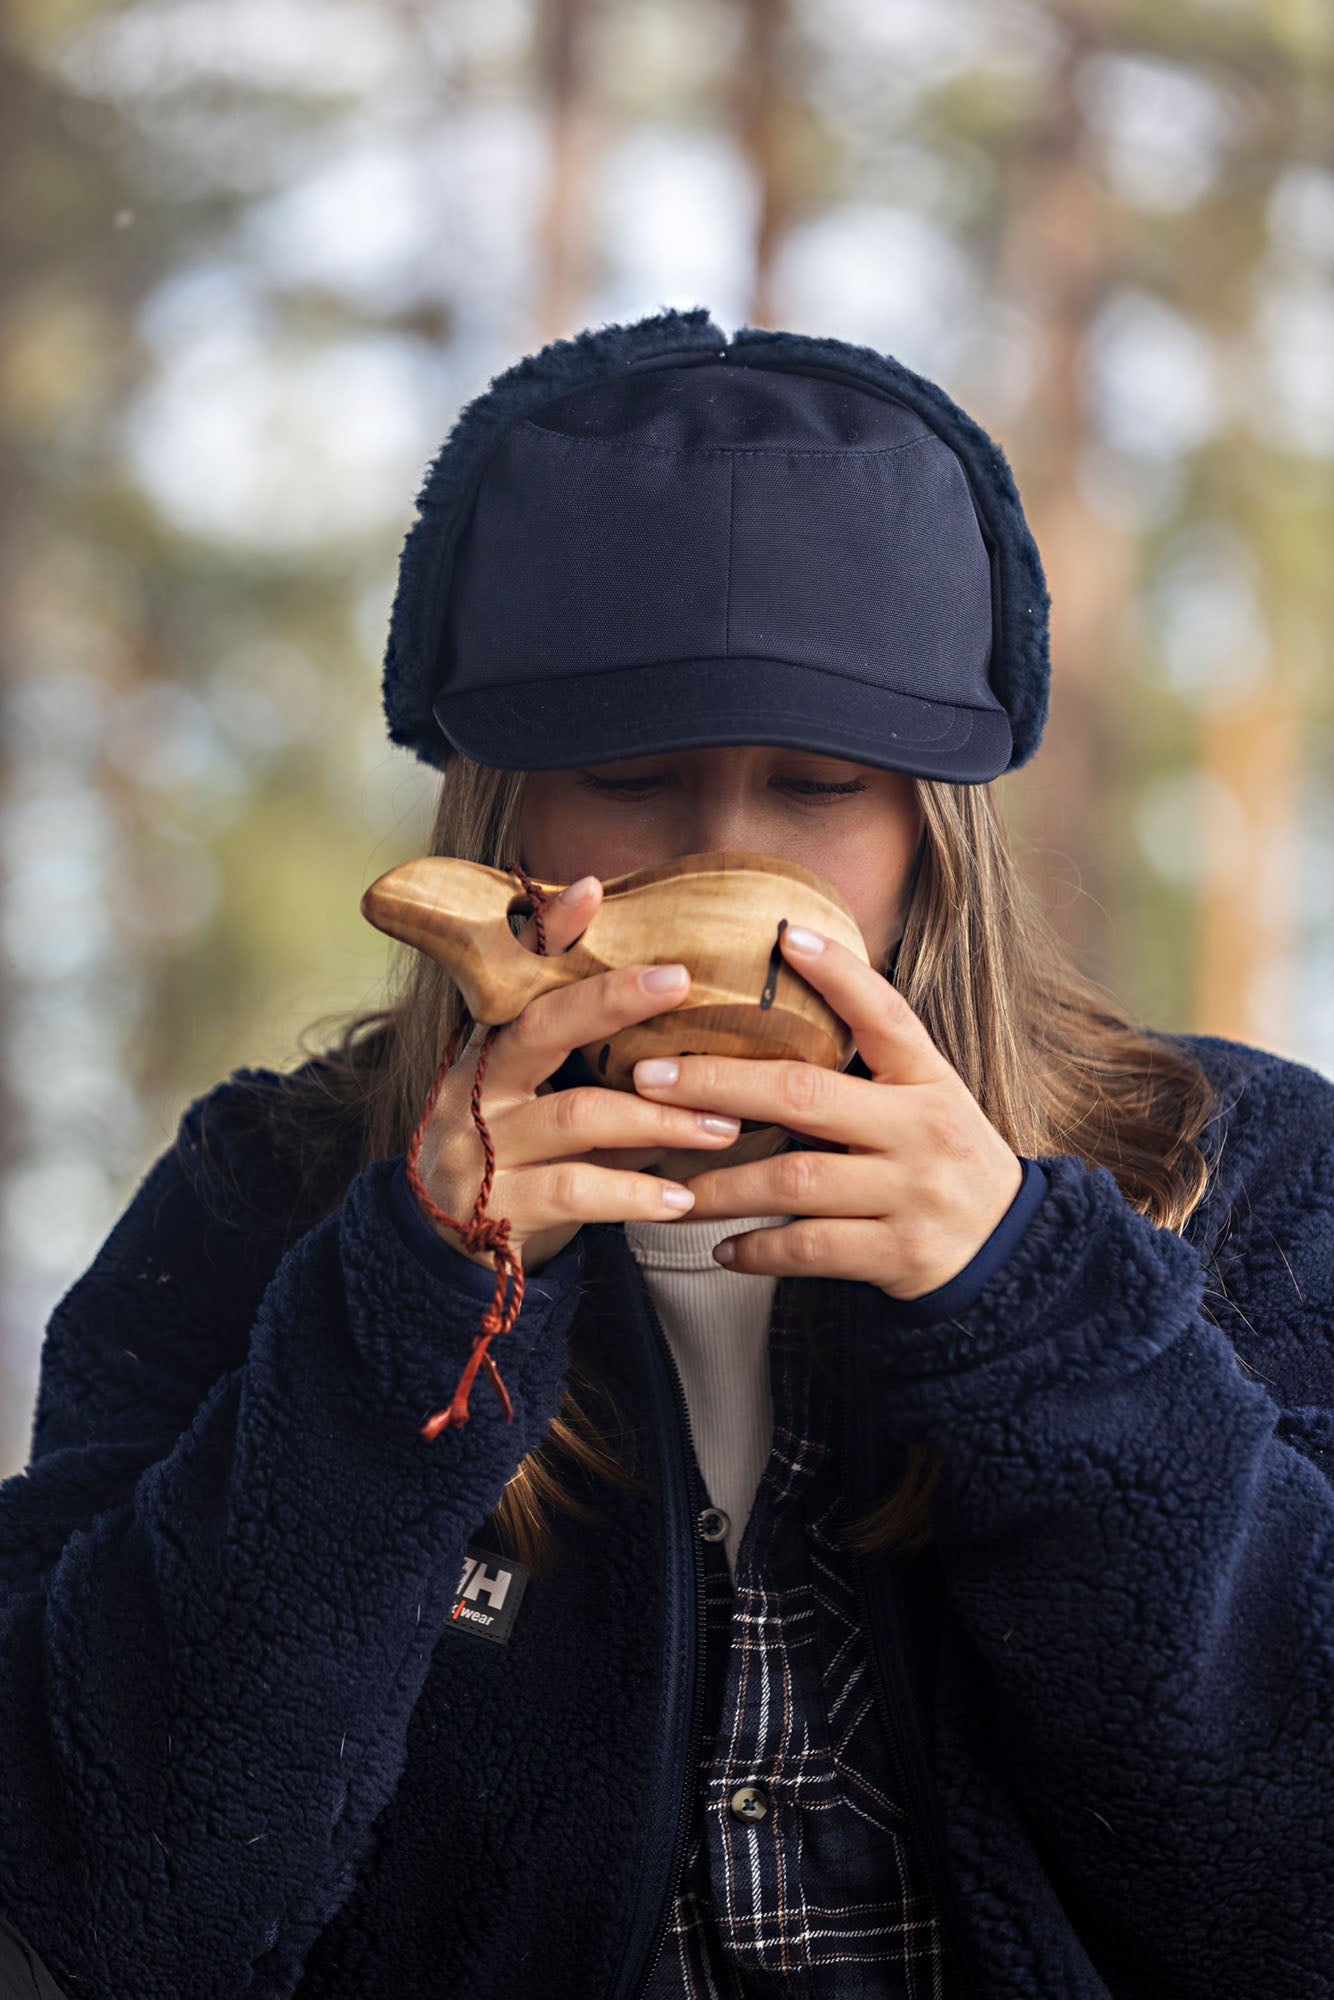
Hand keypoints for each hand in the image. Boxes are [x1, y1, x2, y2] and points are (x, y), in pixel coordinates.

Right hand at [413, 877, 743, 1273]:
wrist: (446, 1253)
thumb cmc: (517, 1158)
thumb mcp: (539, 1100)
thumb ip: (590, 1064)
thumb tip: (687, 1017)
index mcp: (487, 1049)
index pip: (515, 977)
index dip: (547, 932)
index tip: (592, 889)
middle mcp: (474, 1089)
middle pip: (542, 1028)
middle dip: (612, 1000)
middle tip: (680, 980)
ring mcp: (482, 1149)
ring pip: (578, 1115)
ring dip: (660, 1118)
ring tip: (724, 1125)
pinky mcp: (498, 1211)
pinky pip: (577, 1191)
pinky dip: (636, 1194)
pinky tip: (683, 1200)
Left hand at [630, 924, 1023, 1299]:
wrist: (1011, 1251)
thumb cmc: (943, 1161)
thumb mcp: (926, 1099)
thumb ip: (870, 1063)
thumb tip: (784, 1004)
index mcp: (928, 1080)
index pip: (886, 1013)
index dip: (838, 973)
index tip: (785, 935)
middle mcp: (921, 1129)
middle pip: (806, 1095)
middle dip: (718, 1083)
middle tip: (649, 1078)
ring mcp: (911, 1193)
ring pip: (796, 1180)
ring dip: (722, 1184)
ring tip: (670, 1187)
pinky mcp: (899, 1253)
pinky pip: (811, 1248)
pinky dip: (759, 1250)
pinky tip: (722, 1248)